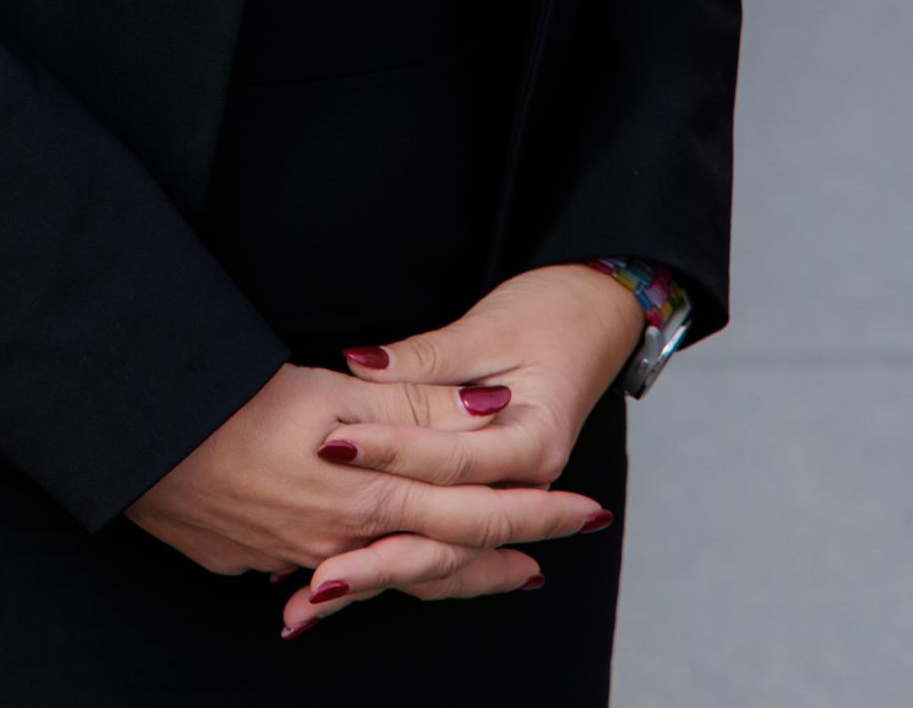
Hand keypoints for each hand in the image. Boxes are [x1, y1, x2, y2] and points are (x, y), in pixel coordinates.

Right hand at [122, 354, 612, 593]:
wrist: (134, 432)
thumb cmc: (231, 396)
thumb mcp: (334, 390)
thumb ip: (415, 405)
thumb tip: (493, 416)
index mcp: (370, 496)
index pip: (476, 512)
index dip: (535, 513)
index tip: (586, 513)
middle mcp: (339, 540)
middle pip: (439, 560)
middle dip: (497, 562)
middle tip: (543, 567)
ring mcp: (290, 557)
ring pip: (384, 574)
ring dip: (437, 573)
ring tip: (473, 572)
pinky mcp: (246, 557)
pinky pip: (322, 573)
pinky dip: (359, 575)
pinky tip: (352, 570)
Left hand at [274, 264, 643, 636]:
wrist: (595, 318)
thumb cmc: (547, 315)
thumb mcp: (487, 328)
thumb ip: (425, 359)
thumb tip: (363, 365)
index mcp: (532, 441)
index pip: (451, 459)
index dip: (390, 451)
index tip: (333, 446)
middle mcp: (526, 483)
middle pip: (447, 532)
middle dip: (379, 557)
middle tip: (318, 576)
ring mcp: (509, 495)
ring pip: (444, 553)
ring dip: (381, 575)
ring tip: (318, 597)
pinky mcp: (489, 494)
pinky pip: (444, 542)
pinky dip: (398, 562)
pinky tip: (347, 584)